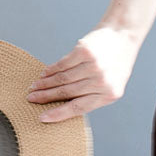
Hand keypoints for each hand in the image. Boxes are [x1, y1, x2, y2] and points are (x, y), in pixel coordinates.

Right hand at [26, 24, 141, 122]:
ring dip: (46, 83)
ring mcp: (93, 66)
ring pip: (63, 78)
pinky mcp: (85, 52)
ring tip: (34, 87)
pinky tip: (43, 73)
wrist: (123, 37)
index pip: (79, 108)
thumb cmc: (116, 64)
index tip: (43, 118)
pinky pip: (63, 64)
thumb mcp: (111, 85)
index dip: (59, 114)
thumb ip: (92, 94)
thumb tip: (63, 105)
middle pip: (67, 93)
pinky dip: (51, 69)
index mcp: (108, 95)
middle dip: (46, 97)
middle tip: (31, 98)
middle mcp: (101, 82)